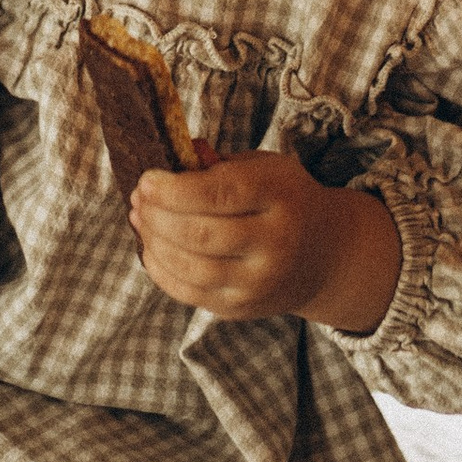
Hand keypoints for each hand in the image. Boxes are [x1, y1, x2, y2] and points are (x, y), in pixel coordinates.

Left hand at [129, 153, 402, 333]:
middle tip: (138, 198)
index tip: (146, 179)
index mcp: (282, 196)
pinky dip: (161, 270)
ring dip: (154, 242)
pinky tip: (151, 248)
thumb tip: (171, 154)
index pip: (221, 193)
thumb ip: (219, 163)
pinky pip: (190, 293)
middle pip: (201, 234)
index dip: (174, 189)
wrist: (323, 254)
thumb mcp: (264, 168)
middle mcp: (276, 243)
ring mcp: (260, 281)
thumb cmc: (283, 199)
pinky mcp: (242, 307)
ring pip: (192, 268)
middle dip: (157, 216)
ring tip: (140, 219)